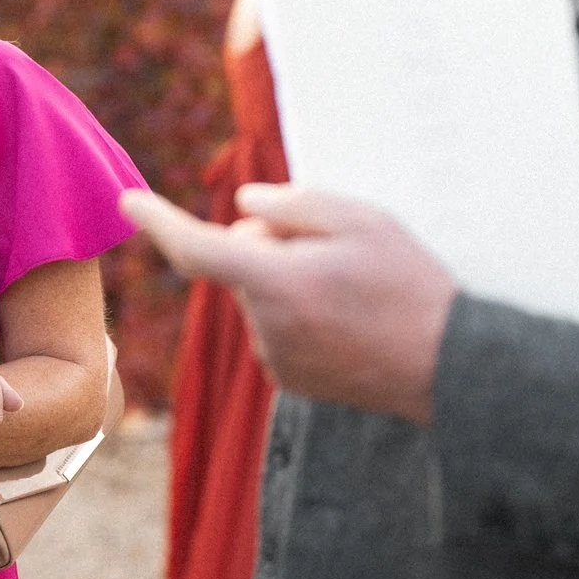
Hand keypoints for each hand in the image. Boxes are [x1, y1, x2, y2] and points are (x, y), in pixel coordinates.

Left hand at [123, 184, 455, 425]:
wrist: (450, 368)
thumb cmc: (409, 284)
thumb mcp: (362, 219)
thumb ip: (294, 205)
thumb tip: (244, 208)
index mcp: (278, 283)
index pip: (196, 249)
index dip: (158, 222)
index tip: (128, 201)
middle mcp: (265, 326)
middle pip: (238, 263)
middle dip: (267, 245)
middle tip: (333, 247)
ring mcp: (276, 358)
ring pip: (256, 295)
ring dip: (285, 280)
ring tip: (351, 288)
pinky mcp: (289, 378)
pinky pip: (274, 326)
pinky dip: (296, 312)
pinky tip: (346, 318)